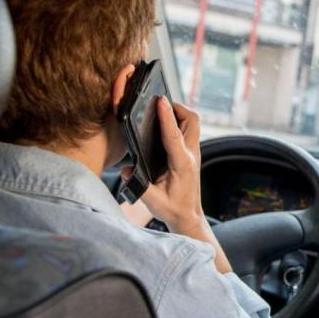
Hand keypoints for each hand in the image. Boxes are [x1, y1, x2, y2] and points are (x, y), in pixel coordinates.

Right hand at [125, 98, 231, 273]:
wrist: (188, 217)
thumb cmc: (172, 209)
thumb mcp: (152, 201)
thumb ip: (138, 185)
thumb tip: (126, 170)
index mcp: (182, 164)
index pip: (174, 134)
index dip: (166, 116)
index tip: (160, 100)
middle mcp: (190, 155)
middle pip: (191, 119)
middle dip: (177, 108)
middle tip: (159, 106)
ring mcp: (193, 153)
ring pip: (192, 122)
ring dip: (178, 114)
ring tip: (159, 113)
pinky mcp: (190, 154)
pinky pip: (187, 130)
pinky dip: (177, 123)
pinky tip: (162, 127)